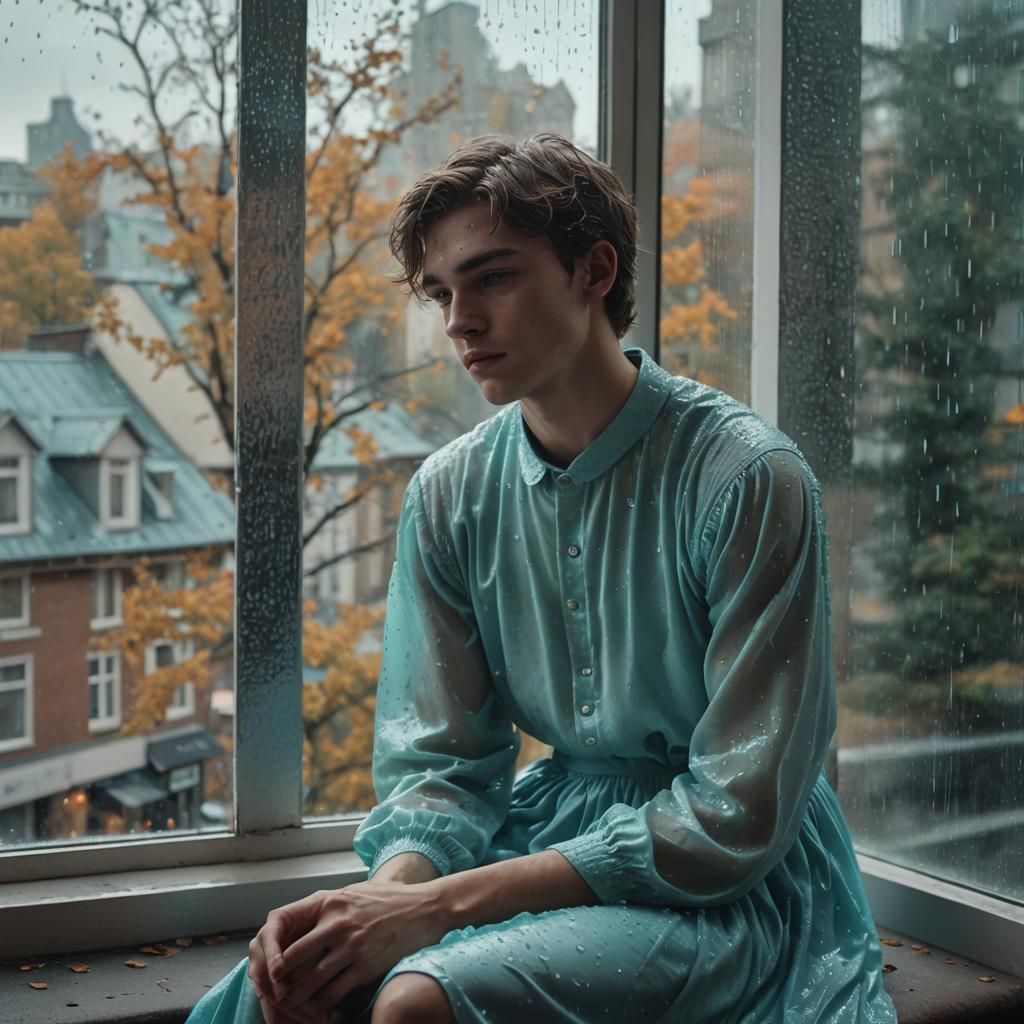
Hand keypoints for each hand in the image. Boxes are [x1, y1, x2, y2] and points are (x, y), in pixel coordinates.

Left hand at [253, 880, 448, 1022]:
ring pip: (311, 980)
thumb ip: (329, 907)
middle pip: (293, 958)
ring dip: (296, 998)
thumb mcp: (354, 893)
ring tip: (288, 1008)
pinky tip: (319, 1012)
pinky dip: (323, 1006)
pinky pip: (335, 992)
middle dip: (279, 979)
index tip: (269, 964)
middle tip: (271, 993)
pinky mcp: (366, 966)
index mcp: (330, 902)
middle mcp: (336, 924)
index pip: (286, 927)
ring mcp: (351, 946)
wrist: (425, 908)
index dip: (272, 949)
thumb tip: (305, 922)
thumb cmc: (389, 900)